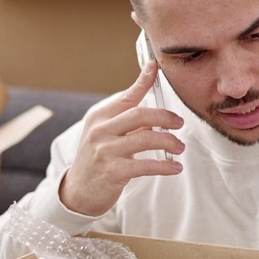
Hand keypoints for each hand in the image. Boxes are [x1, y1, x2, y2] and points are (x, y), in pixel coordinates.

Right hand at [59, 62, 185, 216]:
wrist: (78, 191)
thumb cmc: (98, 160)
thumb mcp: (105, 135)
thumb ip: (126, 123)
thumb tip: (156, 112)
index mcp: (99, 116)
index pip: (126, 96)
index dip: (142, 81)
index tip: (154, 67)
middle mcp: (100, 130)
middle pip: (139, 115)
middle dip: (165, 117)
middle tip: (179, 123)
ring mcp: (105, 150)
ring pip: (146, 139)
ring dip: (169, 142)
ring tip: (180, 147)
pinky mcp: (112, 171)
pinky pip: (146, 166)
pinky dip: (165, 166)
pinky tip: (175, 167)